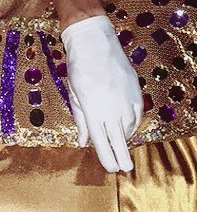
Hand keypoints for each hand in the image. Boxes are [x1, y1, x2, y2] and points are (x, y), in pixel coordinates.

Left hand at [61, 15, 142, 172]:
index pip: (101, 142)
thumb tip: (83, 142)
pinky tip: (127, 126)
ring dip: (124, 136)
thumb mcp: (74, 96)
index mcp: (92, 111)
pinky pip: (137, 114)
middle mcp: (110, 108)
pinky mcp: (134, 91)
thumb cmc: (79, 69)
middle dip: (122, 156)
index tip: (112, 168)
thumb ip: (81, 120)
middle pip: (118, 140)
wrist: (94, 42)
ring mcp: (124, 99)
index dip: (107, 157)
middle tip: (125, 168)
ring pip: (128, 127)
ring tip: (119, 142)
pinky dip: (133, 122)